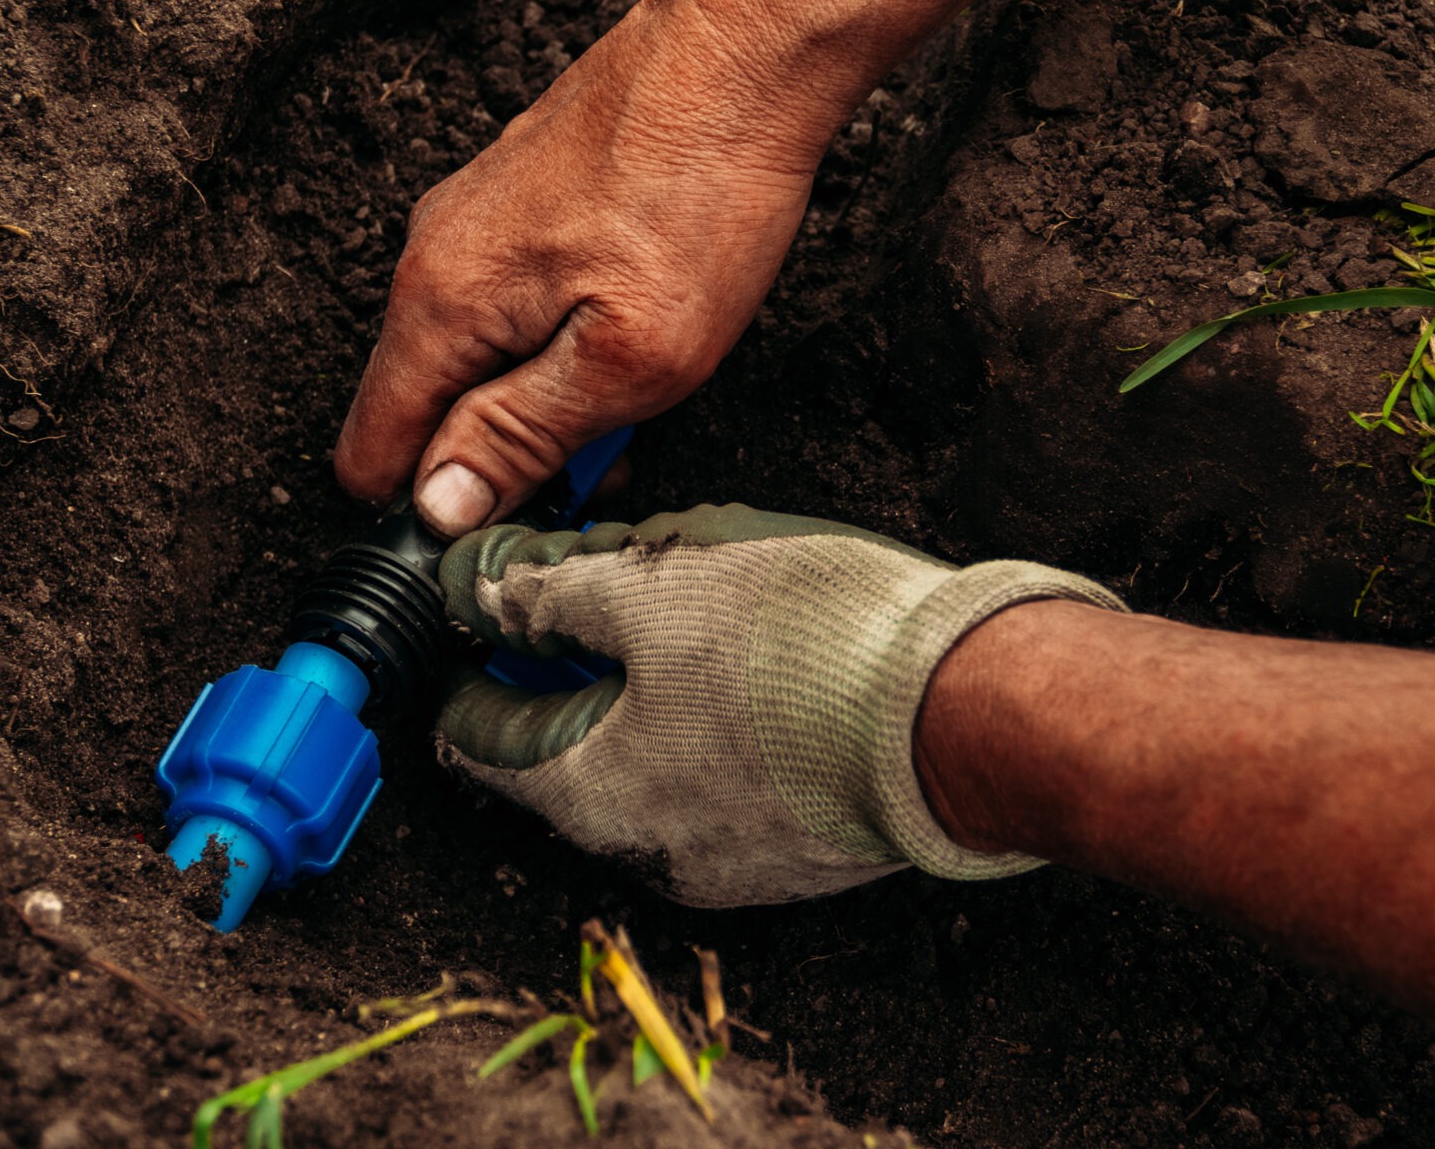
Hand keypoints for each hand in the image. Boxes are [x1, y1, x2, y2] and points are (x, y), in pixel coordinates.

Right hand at [333, 0, 826, 535]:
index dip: (434, 509)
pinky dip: (565, 332)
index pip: (372, 452)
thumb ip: (521, 436)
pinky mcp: (522, 192)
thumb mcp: (627, 359)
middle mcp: (433, 255)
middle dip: (508, 451)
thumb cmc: (699, 196)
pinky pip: (514, 298)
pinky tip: (641, 318)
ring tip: (643, 385)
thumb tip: (439, 508)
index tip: (516, 522)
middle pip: (429, 407)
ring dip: (547, 391)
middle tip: (613, 458)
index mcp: (439, 305)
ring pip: (480, 352)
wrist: (747, 48)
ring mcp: (474, 216)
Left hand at [431, 504, 1127, 906]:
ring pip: (650, 755)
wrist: (968, 716)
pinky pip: (725, 772)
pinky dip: (716, 714)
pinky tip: (758, 649)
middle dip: (567, 659)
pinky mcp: (801, 843)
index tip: (477, 602)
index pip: (474, 736)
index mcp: (586, 794)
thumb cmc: (805, 650)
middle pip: (564, 745)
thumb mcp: (651, 585)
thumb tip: (472, 583)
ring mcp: (730, 858)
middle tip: (592, 576)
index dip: (466, 658)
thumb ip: (546, 588)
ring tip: (691, 597)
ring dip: (647, 683)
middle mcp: (645, 850)